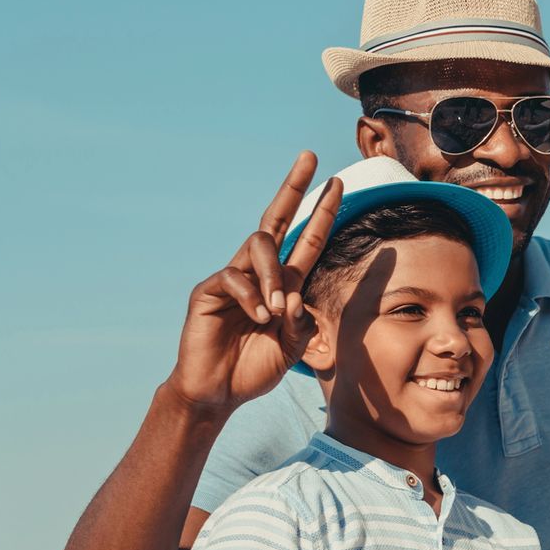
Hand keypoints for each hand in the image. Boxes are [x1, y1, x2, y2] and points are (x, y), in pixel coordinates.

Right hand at [166, 153, 341, 416]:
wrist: (219, 393)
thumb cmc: (255, 368)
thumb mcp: (293, 346)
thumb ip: (302, 321)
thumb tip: (297, 296)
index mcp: (283, 283)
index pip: (306, 240)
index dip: (323, 212)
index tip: (339, 183)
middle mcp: (258, 273)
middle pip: (276, 219)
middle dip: (293, 186)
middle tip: (310, 156)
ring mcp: (232, 278)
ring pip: (258, 246)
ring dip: (273, 275)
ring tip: (276, 311)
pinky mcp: (209, 291)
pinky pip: (234, 278)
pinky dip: (252, 298)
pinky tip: (258, 319)